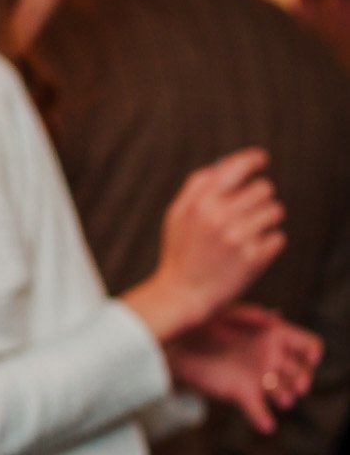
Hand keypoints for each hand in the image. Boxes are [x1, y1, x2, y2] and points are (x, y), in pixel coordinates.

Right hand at [124, 149, 285, 337]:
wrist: (182, 295)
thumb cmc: (180, 252)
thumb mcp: (176, 216)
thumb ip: (196, 187)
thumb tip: (223, 164)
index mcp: (199, 204)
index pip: (236, 168)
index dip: (253, 160)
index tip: (261, 160)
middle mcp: (218, 218)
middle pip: (263, 188)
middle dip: (259, 198)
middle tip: (247, 212)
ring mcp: (237, 238)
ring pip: (275, 211)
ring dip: (265, 220)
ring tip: (248, 234)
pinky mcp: (253, 258)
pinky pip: (278, 238)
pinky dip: (268, 244)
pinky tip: (249, 252)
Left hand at [167, 304, 322, 432]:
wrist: (174, 345)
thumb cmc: (201, 323)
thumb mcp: (225, 314)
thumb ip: (250, 315)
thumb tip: (275, 317)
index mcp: (274, 336)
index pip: (306, 345)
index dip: (312, 352)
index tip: (310, 360)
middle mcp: (270, 358)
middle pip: (299, 371)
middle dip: (303, 379)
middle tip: (298, 387)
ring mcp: (257, 377)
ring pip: (282, 391)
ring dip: (286, 397)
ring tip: (284, 400)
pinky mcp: (240, 392)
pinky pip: (257, 409)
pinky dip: (262, 418)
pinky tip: (267, 426)